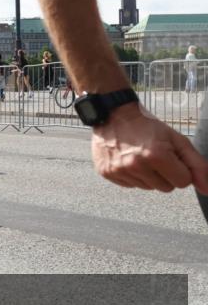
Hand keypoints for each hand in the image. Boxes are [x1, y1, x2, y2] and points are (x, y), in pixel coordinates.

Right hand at [91, 104, 207, 192]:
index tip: (171, 157)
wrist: (114, 115)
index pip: (183, 182)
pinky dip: (132, 175)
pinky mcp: (106, 173)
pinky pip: (131, 185)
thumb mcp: (176, 140)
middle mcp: (136, 165)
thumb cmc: (147, 126)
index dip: (180, 169)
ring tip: (140, 157)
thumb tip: (207, 189)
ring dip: (148, 176)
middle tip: (155, 156)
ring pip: (148, 188)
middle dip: (165, 174)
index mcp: (156, 156)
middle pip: (166, 188)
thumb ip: (196, 164)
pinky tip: (128, 160)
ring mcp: (119, 170)